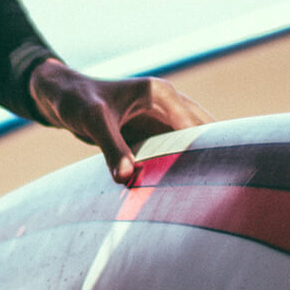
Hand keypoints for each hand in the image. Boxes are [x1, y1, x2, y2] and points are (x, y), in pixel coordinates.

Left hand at [29, 59, 213, 183]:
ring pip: (193, 144)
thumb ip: (111, 148)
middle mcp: (168, 105)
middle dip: (216, 156)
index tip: (222, 178)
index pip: (196, 126)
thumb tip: (126, 178)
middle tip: (229, 190)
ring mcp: (162, 120)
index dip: (208, 151)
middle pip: (204, 133)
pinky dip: (182, 167)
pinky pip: (175, 152)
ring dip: (200, 163)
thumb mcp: (93, 122)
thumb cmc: (76, 101)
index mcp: (161, 94)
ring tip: (217, 194)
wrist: (60, 96)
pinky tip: (188, 191)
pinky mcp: (153, 134)